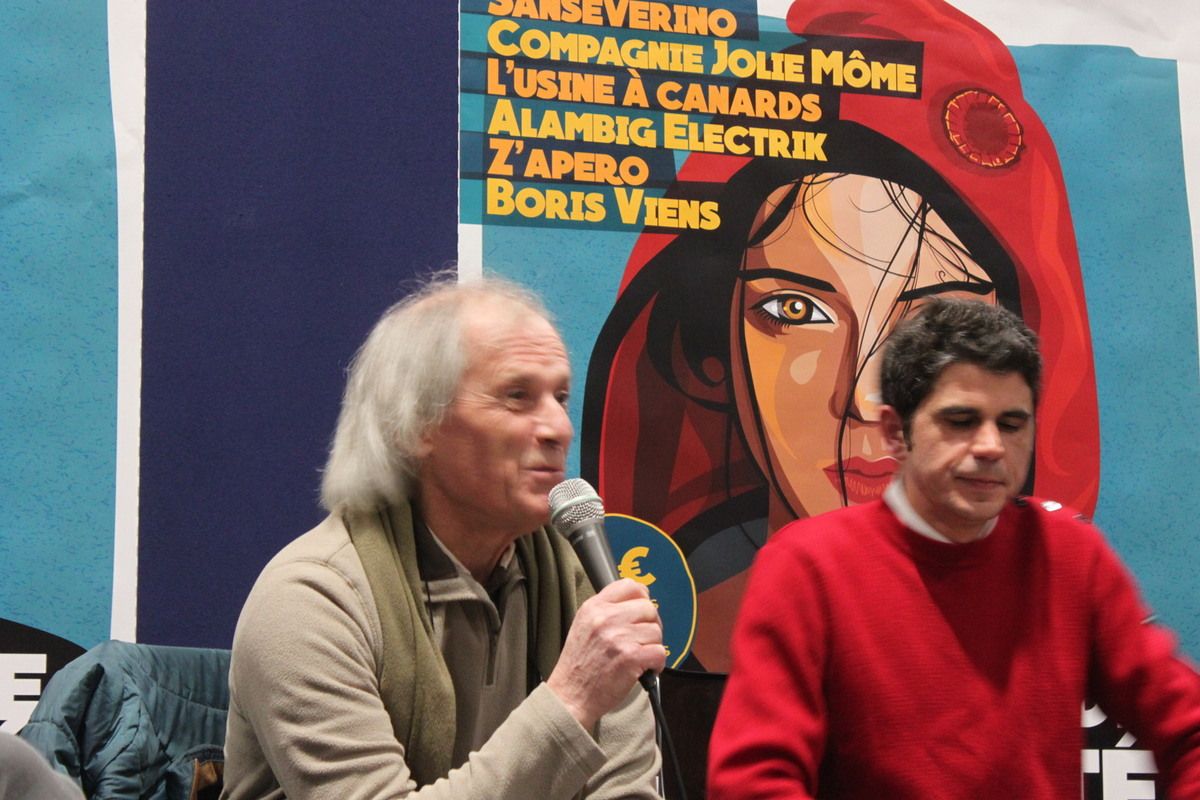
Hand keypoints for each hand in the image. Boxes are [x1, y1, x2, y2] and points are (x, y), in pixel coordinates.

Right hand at [546, 579, 664, 728]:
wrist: (570, 697)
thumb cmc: (578, 666)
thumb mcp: (583, 626)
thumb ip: (605, 611)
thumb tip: (636, 603)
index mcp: (594, 607)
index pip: (629, 585)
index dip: (642, 598)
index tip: (642, 611)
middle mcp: (605, 618)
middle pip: (648, 608)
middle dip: (651, 624)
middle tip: (643, 640)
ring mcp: (618, 637)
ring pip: (656, 631)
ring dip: (652, 646)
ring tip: (639, 657)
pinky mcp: (630, 657)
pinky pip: (660, 651)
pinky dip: (657, 663)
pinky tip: (645, 669)